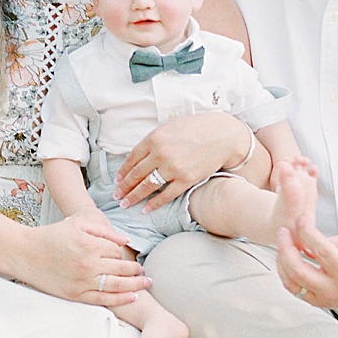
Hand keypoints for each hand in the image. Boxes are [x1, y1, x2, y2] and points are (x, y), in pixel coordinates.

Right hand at [28, 213, 149, 308]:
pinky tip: (132, 297)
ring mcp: (82, 282)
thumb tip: (126, 240)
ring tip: (145, 283)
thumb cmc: (52, 235)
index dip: (123, 253)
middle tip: (145, 272)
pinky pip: (103, 299)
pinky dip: (120, 299)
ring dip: (134, 285)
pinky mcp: (75, 295)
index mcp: (89, 245)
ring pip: (116, 286)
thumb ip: (104, 230)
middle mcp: (88, 264)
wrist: (26, 254)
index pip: (117, 251)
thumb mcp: (78, 223)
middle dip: (136, 271)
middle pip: (121, 269)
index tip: (126, 256)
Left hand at [114, 112, 248, 209]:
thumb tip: (138, 158)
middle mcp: (161, 153)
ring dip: (134, 197)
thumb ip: (153, 142)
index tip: (117, 180)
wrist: (221, 135)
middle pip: (136, 174)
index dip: (122, 172)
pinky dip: (153, 204)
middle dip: (124, 187)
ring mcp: (173, 168)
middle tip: (116, 196)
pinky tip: (145, 209)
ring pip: (147, 186)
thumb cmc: (195, 129)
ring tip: (125, 204)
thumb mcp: (169, 128)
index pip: (131, 158)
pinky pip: (165, 195)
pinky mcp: (185, 179)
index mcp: (154, 138)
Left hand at [275, 221, 337, 308]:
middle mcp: (333, 290)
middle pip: (299, 271)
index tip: (300, 220)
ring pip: (291, 283)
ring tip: (282, 244)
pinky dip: (286, 273)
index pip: (321, 251)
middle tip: (283, 232)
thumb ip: (334, 241)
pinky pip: (294, 289)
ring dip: (282, 261)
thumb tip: (309, 239)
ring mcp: (324, 299)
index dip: (307, 233)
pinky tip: (286, 258)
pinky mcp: (317, 302)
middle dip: (285, 248)